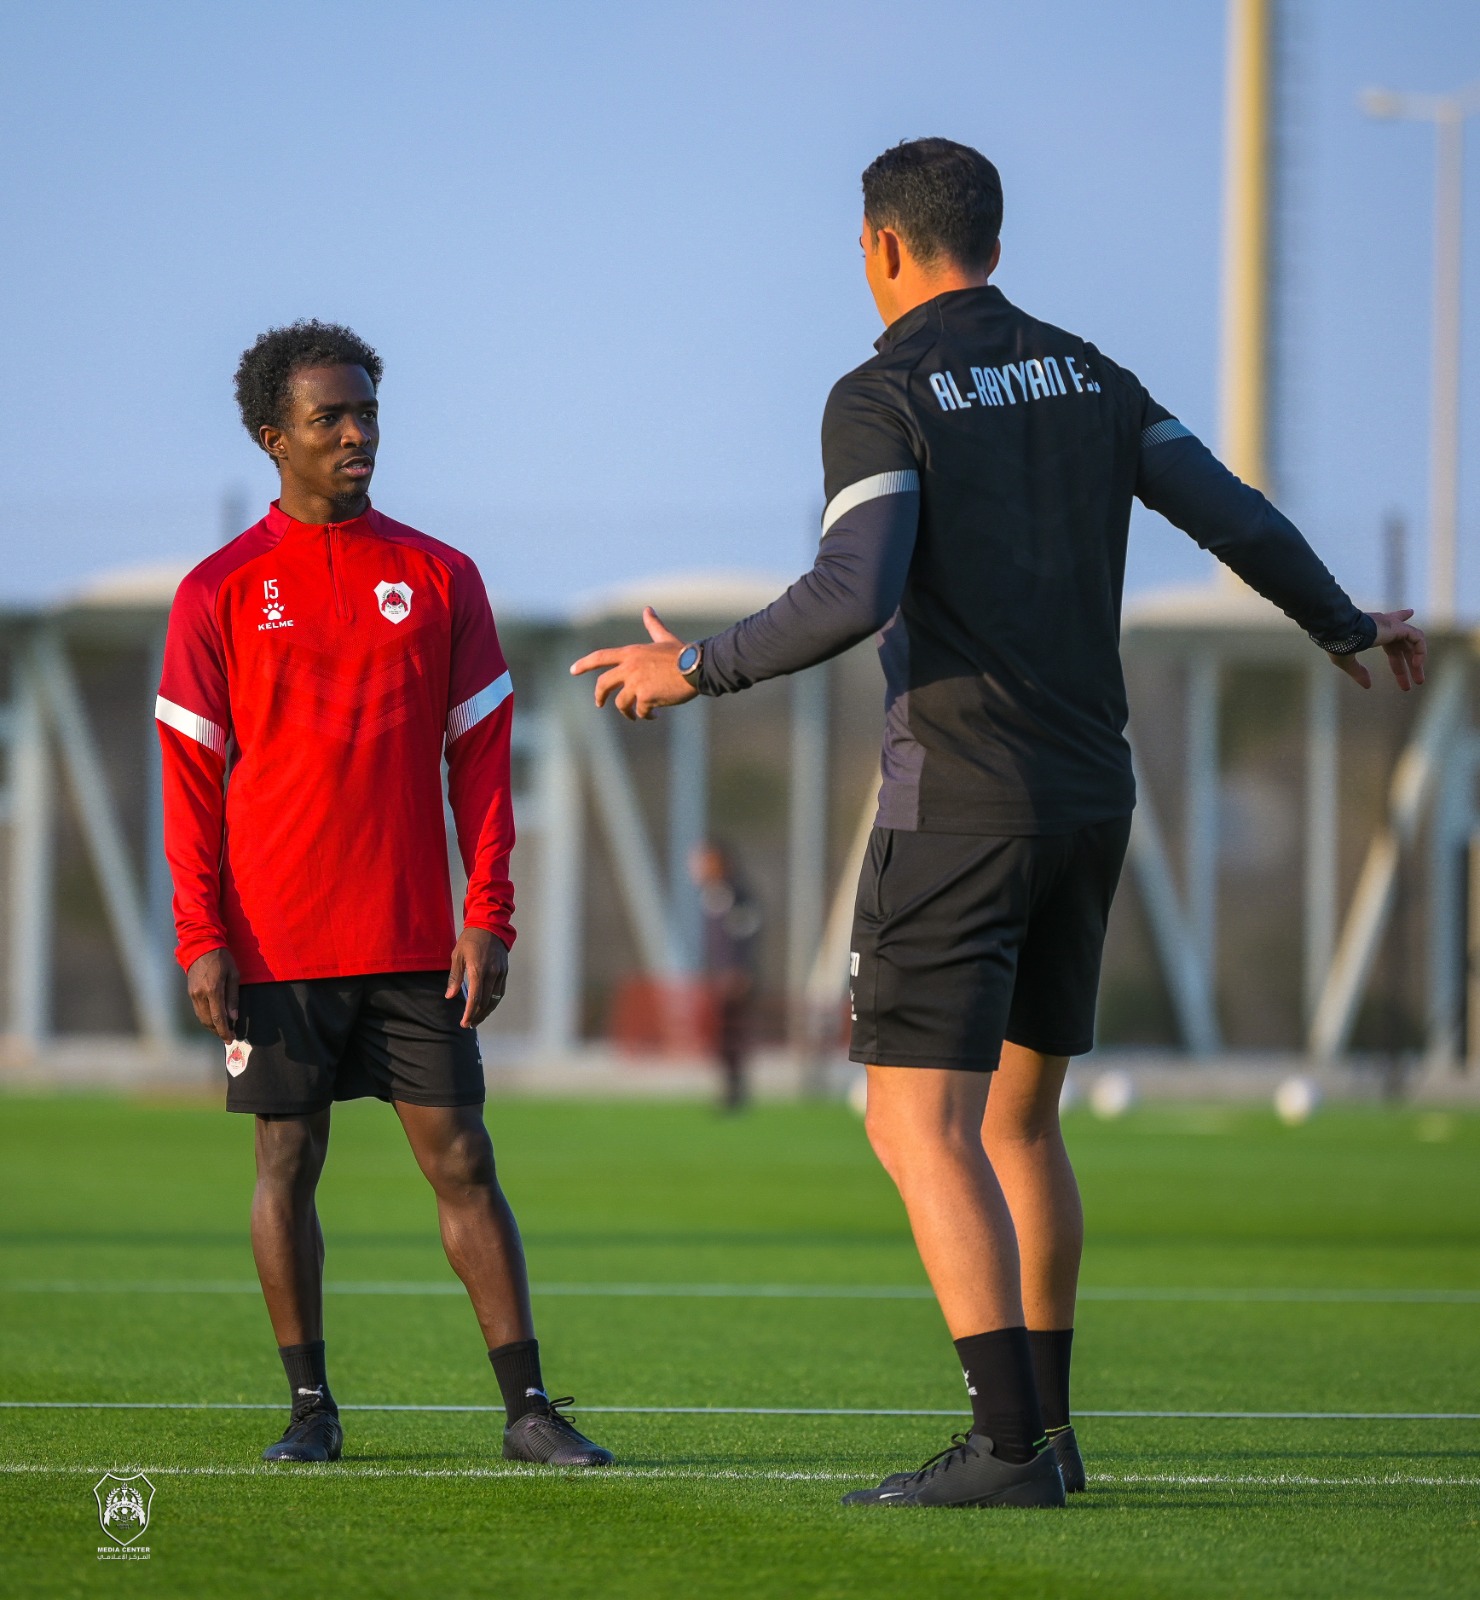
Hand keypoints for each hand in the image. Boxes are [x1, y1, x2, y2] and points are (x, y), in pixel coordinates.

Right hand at [186, 946, 239, 1041]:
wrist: (201, 946)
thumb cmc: (222, 959)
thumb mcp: (234, 975)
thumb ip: (233, 997)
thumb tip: (233, 1017)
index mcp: (213, 990)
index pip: (218, 1018)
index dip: (224, 1031)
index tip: (230, 1039)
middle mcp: (200, 995)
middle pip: (208, 1021)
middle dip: (218, 1031)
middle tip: (228, 1036)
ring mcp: (193, 995)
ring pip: (201, 1018)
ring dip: (211, 1027)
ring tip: (222, 1030)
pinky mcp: (190, 993)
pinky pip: (198, 1011)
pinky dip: (206, 1018)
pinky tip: (214, 1020)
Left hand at [446, 925, 508, 1028]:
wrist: (489, 925)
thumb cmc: (470, 940)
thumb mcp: (457, 956)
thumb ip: (455, 977)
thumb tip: (450, 996)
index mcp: (478, 970)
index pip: (475, 998)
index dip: (470, 1013)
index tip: (464, 1022)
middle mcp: (491, 973)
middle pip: (485, 1002)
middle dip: (477, 1016)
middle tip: (468, 1024)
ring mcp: (500, 973)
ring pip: (495, 999)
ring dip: (486, 1012)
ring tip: (477, 1020)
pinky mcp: (504, 971)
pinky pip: (500, 992)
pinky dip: (494, 1002)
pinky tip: (487, 1007)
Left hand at [569, 607, 697, 720]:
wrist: (697, 666)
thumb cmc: (683, 653)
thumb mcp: (663, 638)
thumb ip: (653, 626)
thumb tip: (648, 609)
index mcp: (631, 653)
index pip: (600, 657)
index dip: (584, 664)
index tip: (572, 671)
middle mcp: (629, 667)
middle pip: (603, 684)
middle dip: (599, 696)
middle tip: (599, 703)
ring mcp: (636, 682)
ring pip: (621, 703)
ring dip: (627, 712)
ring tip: (637, 715)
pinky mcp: (645, 696)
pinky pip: (640, 711)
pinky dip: (646, 715)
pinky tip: (654, 715)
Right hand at [1329, 609, 1427, 691]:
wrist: (1340, 632)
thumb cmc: (1340, 643)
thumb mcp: (1347, 661)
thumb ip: (1358, 672)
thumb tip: (1367, 685)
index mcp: (1373, 630)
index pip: (1389, 622)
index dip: (1400, 617)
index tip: (1410, 612)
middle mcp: (1385, 625)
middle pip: (1403, 644)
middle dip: (1410, 662)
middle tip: (1416, 681)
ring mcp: (1393, 626)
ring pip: (1412, 644)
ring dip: (1417, 662)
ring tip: (1418, 681)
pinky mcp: (1399, 628)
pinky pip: (1417, 639)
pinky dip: (1420, 652)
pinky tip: (1415, 665)